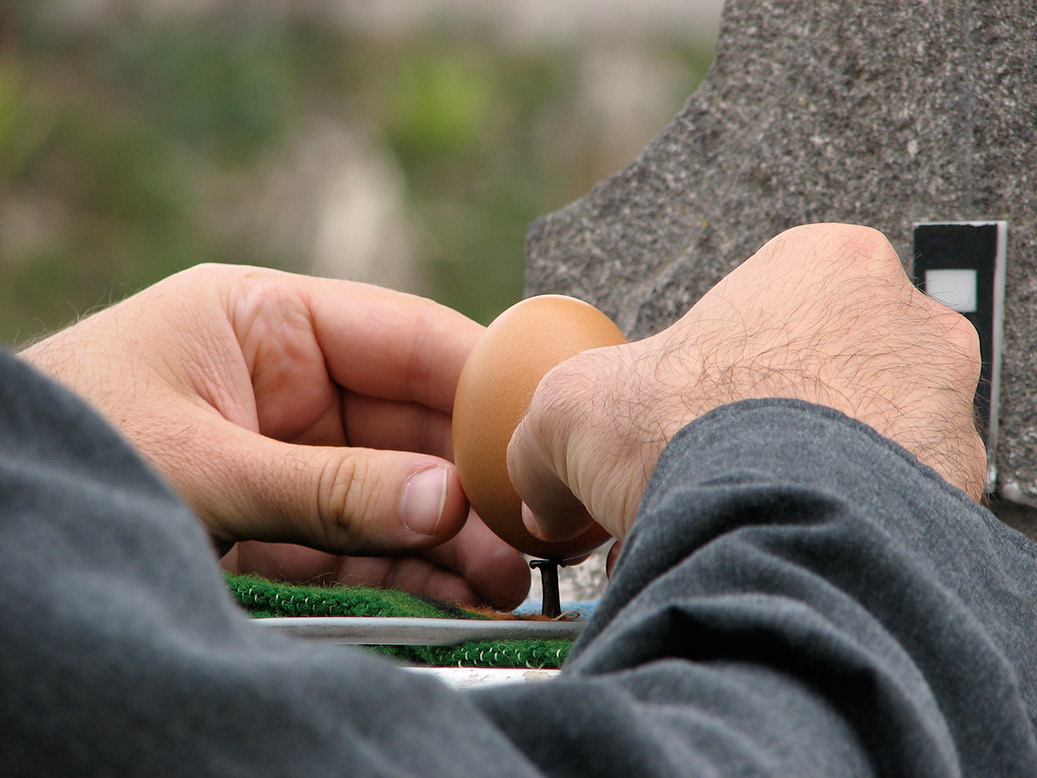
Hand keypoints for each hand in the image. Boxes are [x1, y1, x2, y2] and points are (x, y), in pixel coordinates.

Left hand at [21, 264, 529, 607]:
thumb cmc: (70, 448)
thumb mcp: (198, 463)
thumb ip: (325, 488)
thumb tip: (446, 503)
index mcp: (266, 321)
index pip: (403, 336)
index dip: (478, 378)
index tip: (538, 424)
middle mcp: (289, 383)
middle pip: (411, 422)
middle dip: (468, 478)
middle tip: (524, 528)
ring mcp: (289, 454)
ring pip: (393, 487)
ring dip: (447, 534)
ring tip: (500, 580)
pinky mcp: (279, 521)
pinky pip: (357, 539)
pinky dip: (402, 569)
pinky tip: (446, 595)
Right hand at [509, 224, 985, 542]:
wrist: (771, 523)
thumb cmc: (689, 432)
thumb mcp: (574, 411)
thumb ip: (547, 439)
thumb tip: (539, 494)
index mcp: (821, 265)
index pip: (767, 314)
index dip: (713, 378)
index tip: (686, 424)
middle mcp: (901, 318)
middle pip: (817, 376)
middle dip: (765, 427)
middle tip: (716, 473)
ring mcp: (941, 400)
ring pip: (860, 438)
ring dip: (806, 474)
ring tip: (747, 516)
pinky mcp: (955, 479)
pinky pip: (892, 500)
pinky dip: (840, 520)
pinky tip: (789, 542)